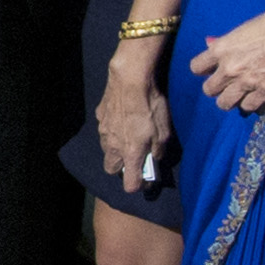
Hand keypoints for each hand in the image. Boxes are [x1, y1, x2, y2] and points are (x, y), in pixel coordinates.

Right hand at [97, 57, 171, 190]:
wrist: (130, 79)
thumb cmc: (150, 106)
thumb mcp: (164, 131)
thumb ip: (159, 149)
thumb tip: (155, 157)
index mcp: (131, 153)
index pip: (130, 183)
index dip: (139, 185)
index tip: (146, 179)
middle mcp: (113, 146)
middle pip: (111, 169)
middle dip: (121, 167)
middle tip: (134, 156)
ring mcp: (104, 131)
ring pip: (107, 149)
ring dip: (116, 148)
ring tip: (128, 134)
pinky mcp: (100, 117)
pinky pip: (105, 129)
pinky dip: (113, 129)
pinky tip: (122, 117)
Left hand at [188, 1, 264, 113]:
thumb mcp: (241, 30)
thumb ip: (224, 43)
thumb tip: (211, 46)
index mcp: (221, 50)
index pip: (196, 68)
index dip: (202, 69)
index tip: (209, 69)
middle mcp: (229, 69)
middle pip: (208, 90)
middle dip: (215, 87)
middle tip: (225, 83)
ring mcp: (246, 82)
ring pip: (224, 103)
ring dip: (229, 99)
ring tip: (236, 94)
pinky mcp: (264, 92)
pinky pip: (247, 107)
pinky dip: (249, 103)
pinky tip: (253, 96)